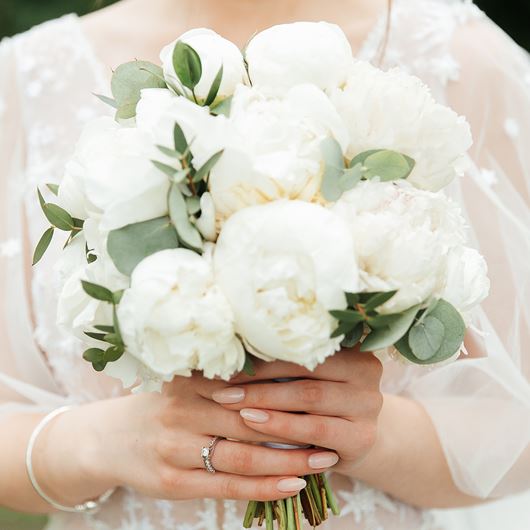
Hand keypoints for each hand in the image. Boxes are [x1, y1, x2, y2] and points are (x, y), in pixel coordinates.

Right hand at [35, 374, 340, 507]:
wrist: (109, 439)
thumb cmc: (162, 408)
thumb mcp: (187, 385)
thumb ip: (226, 381)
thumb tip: (283, 375)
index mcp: (191, 382)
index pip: (248, 386)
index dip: (286, 393)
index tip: (322, 394)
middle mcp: (182, 412)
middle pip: (251, 421)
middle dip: (295, 428)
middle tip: (332, 430)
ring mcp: (176, 448)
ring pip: (243, 456)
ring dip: (288, 460)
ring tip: (323, 461)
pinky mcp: (173, 482)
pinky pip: (228, 486)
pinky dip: (263, 487)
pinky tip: (292, 486)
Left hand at [208, 348, 383, 475]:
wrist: (354, 440)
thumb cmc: (320, 402)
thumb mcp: (309, 378)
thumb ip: (285, 363)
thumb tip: (231, 349)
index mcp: (353, 347)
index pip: (302, 348)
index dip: (264, 356)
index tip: (227, 363)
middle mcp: (367, 371)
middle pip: (305, 372)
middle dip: (259, 380)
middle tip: (222, 388)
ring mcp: (370, 405)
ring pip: (309, 398)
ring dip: (265, 402)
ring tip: (232, 404)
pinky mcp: (362, 437)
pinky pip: (315, 430)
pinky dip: (281, 425)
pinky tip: (253, 423)